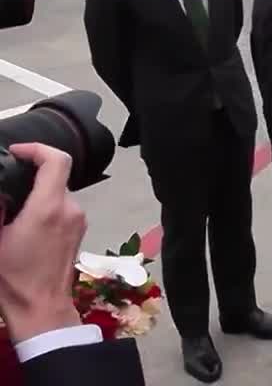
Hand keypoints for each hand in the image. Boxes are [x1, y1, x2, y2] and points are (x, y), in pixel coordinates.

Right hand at [0, 143, 87, 343]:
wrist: (40, 308)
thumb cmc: (13, 279)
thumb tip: (1, 190)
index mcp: (48, 207)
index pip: (56, 160)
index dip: (36, 149)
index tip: (17, 152)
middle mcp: (70, 209)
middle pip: (56, 176)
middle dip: (31, 174)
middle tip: (6, 181)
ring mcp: (78, 220)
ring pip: (58, 192)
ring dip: (37, 192)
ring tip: (12, 207)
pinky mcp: (79, 231)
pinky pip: (63, 207)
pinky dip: (45, 205)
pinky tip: (25, 222)